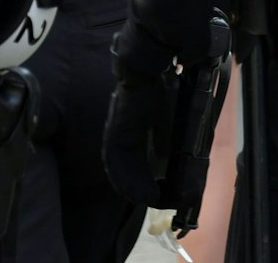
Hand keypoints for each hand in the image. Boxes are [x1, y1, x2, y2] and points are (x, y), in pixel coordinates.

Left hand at [103, 73, 175, 206]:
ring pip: (117, 169)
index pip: (133, 163)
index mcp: (129, 135)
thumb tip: (164, 157)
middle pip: (123, 170)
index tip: (151, 192)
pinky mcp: (114, 134)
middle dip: (134, 187)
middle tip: (146, 201)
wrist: (141, 77)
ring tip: (141, 199)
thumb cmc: (151, 94)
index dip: (141, 178)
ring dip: (128, 186)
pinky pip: (113, 160)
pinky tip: (130, 186)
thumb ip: (160, 139)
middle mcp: (119, 139)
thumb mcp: (159, 120)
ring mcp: (114, 137)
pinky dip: (122, 176)